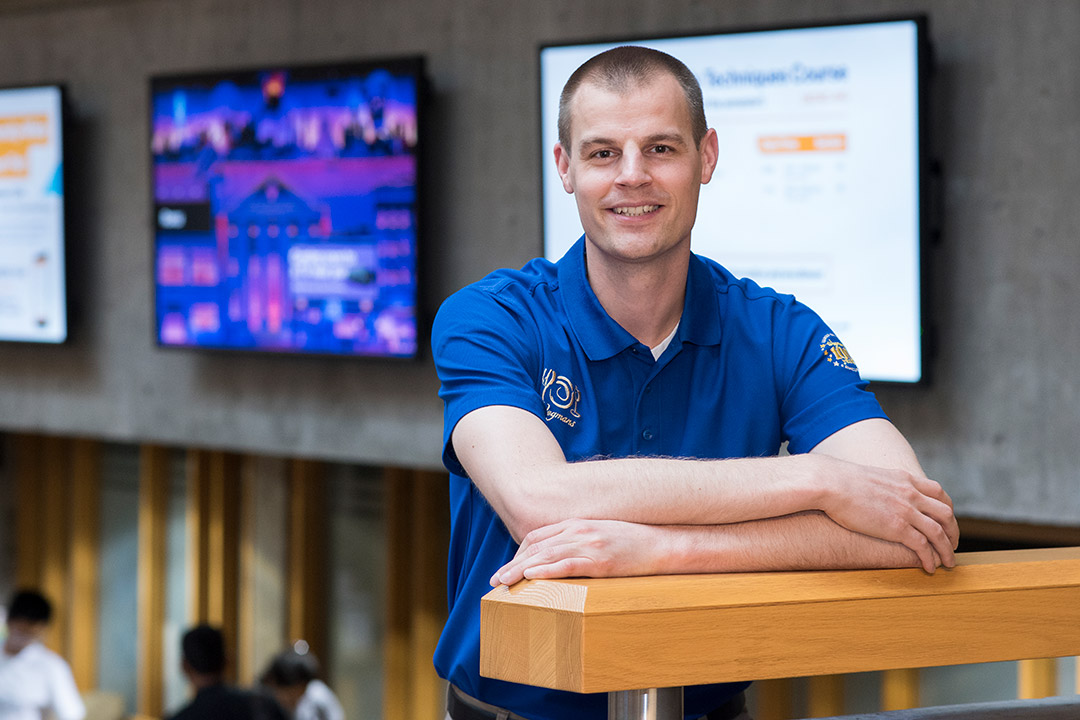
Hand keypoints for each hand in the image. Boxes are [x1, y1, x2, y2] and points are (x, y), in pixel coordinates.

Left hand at [490, 518, 665, 585]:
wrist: (664, 543)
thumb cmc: (635, 541)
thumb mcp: (602, 534)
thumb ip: (580, 539)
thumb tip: (561, 553)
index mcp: (578, 523)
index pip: (539, 536)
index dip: (519, 552)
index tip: (509, 567)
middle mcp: (579, 530)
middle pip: (537, 546)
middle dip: (514, 563)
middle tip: (497, 579)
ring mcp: (590, 544)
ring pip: (547, 556)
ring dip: (521, 569)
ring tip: (504, 582)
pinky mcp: (600, 561)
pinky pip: (567, 565)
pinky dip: (546, 571)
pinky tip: (532, 577)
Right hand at [817, 457, 958, 573]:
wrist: (829, 483)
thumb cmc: (839, 480)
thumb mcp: (870, 476)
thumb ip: (883, 485)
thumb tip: (877, 494)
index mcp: (905, 479)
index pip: (939, 493)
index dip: (947, 509)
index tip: (947, 521)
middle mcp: (911, 493)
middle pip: (946, 514)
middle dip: (953, 532)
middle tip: (952, 545)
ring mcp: (906, 510)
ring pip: (939, 533)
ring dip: (947, 550)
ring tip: (948, 562)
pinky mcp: (897, 527)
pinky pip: (923, 546)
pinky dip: (930, 558)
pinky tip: (929, 567)